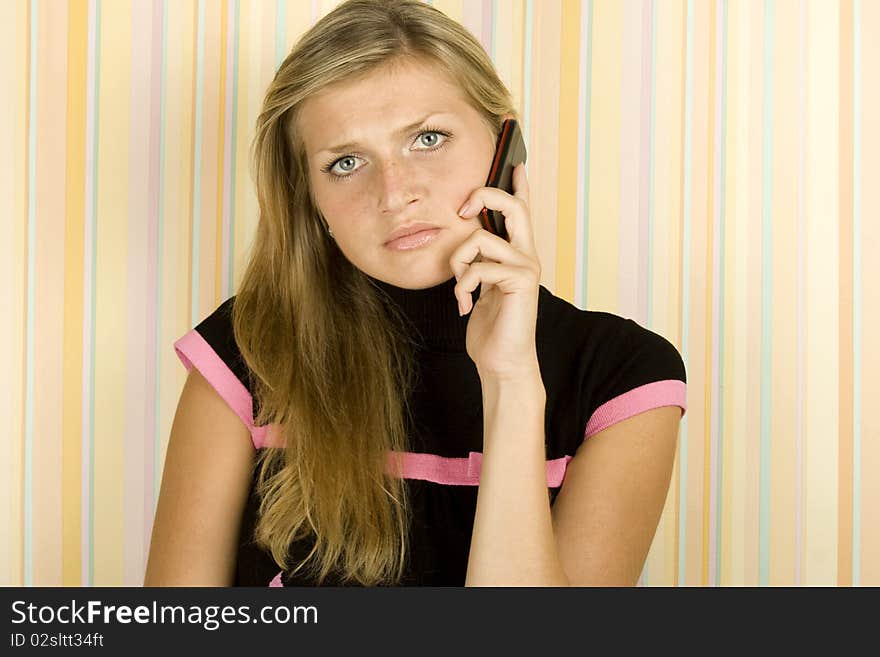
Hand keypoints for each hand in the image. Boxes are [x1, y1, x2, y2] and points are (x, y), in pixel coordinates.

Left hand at [449, 163, 541, 379]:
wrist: (501, 361)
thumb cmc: (490, 326)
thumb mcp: (480, 287)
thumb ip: (478, 261)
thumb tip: (464, 237)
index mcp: (517, 253)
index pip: (522, 210)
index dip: (519, 184)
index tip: (515, 162)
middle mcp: (526, 254)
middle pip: (512, 205)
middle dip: (484, 195)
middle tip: (461, 209)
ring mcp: (526, 267)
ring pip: (481, 238)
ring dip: (458, 262)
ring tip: (459, 288)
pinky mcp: (521, 281)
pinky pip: (479, 266)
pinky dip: (462, 285)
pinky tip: (464, 305)